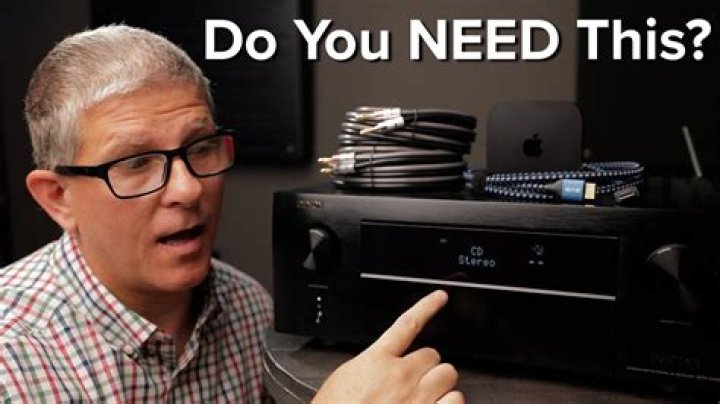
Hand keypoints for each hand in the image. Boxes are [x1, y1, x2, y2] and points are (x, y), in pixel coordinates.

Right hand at [312, 290, 462, 403]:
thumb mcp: (344, 378)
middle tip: (415, 380)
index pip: (407, 324)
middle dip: (426, 367)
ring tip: (426, 396)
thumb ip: (369, 366)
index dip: (427, 306)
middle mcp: (400, 377)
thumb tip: (381, 363)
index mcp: (377, 362)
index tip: (440, 297)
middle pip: (433, 355)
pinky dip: (450, 403)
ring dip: (440, 384)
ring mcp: (417, 398)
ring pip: (448, 375)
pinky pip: (456, 400)